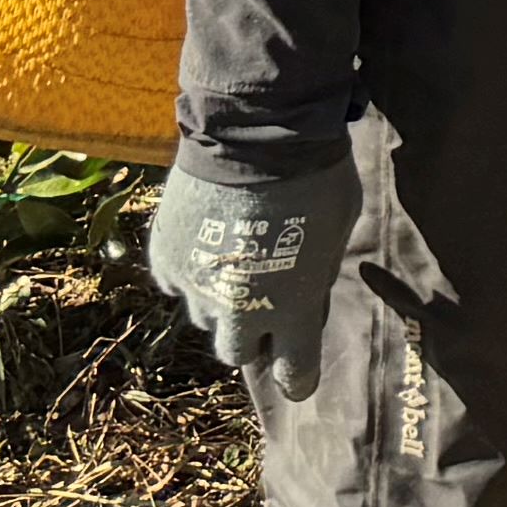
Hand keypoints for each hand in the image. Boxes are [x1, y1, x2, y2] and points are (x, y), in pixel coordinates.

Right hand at [145, 145, 357, 399]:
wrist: (256, 130)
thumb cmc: (315, 175)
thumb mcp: (340, 227)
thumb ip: (321, 273)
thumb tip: (311, 297)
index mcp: (292, 311)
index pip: (295, 375)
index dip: (298, 376)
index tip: (298, 372)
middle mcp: (241, 312)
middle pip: (239, 354)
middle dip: (253, 337)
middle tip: (265, 302)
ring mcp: (198, 288)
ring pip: (205, 319)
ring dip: (222, 302)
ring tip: (237, 259)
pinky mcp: (166, 260)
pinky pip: (178, 283)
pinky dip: (193, 270)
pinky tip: (209, 238)